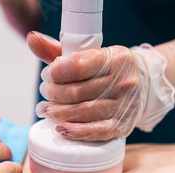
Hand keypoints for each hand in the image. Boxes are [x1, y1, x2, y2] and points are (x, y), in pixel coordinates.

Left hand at [27, 32, 174, 140]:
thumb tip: (32, 40)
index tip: (49, 75)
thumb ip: (58, 50)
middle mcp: (123, 82)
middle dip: (53, 94)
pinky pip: (96, 131)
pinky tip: (61, 129)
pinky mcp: (123, 125)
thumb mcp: (89, 55)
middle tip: (45, 94)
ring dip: (58, 113)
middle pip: (76, 92)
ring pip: (83, 112)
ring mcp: (124, 106)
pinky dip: (76, 132)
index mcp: (116, 59)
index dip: (56, 72)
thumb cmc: (109, 70)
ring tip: (46, 110)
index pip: (78, 66)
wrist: (142, 85)